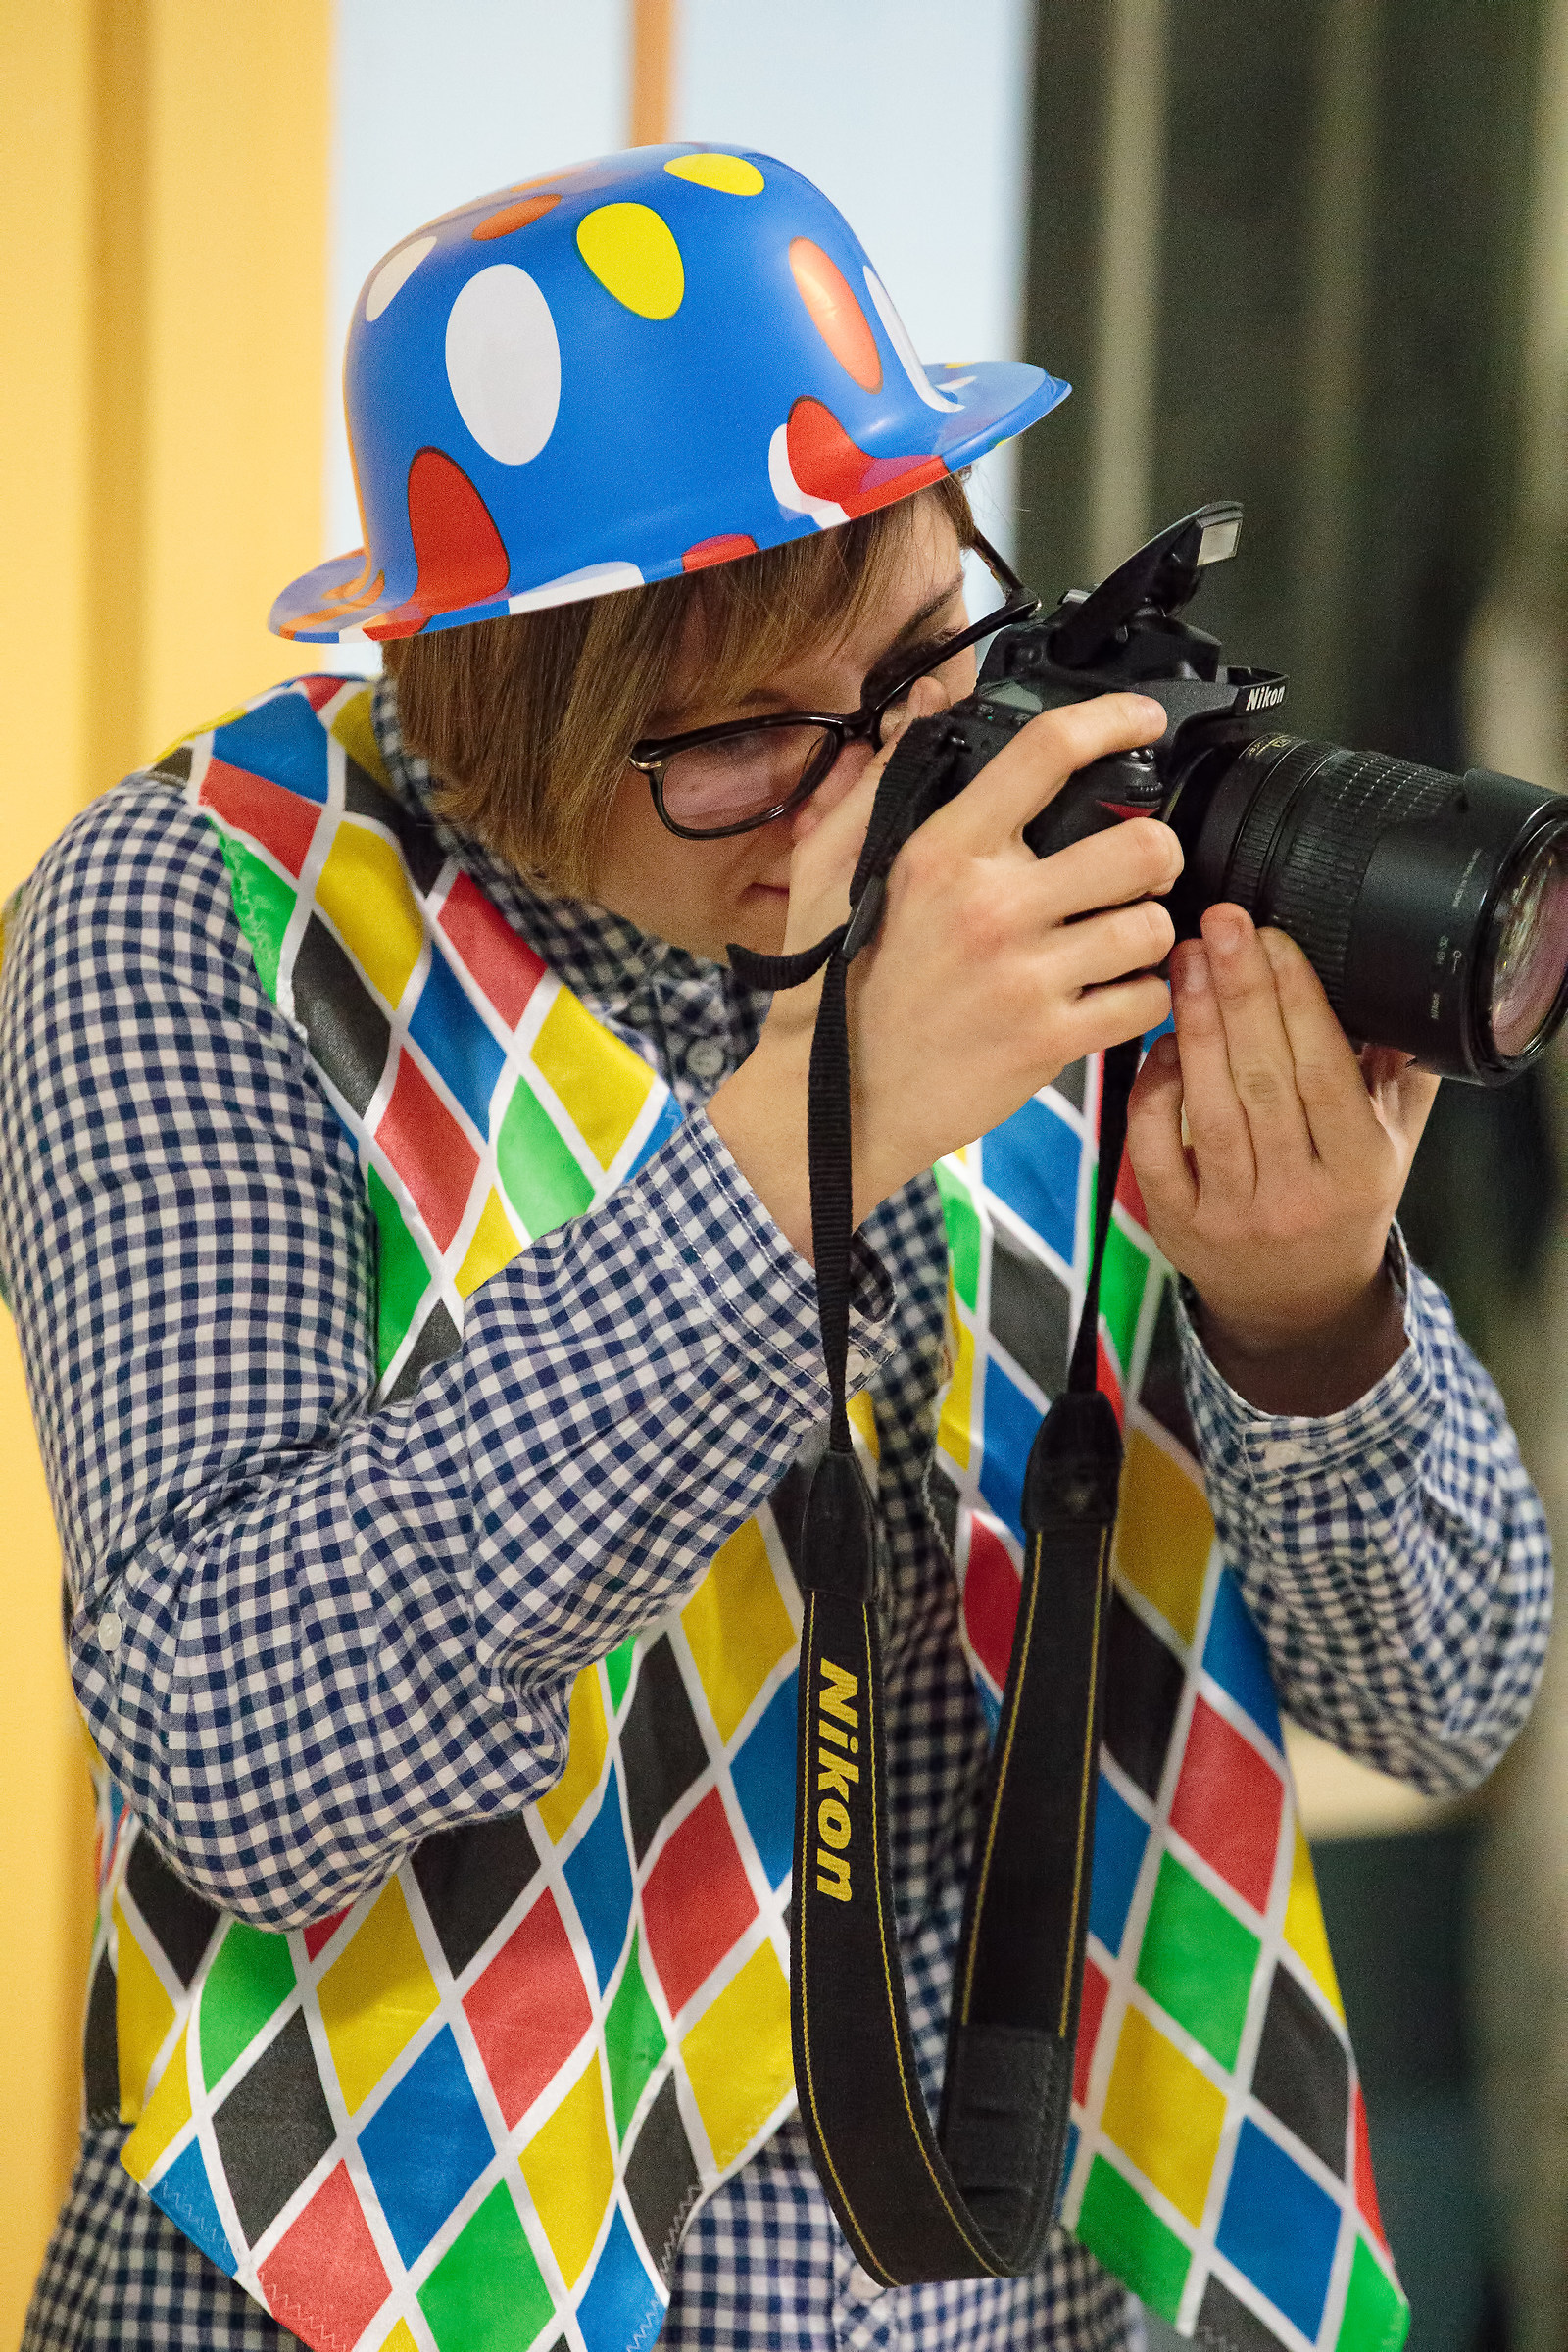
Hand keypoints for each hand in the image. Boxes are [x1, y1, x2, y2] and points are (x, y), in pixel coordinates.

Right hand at [709, 682, 1180, 1256]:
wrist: (829, 1105)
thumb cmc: (832, 985)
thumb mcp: (831, 868)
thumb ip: (882, 779)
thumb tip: (928, 703)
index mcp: (941, 852)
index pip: (1048, 755)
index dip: (1114, 721)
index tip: (1143, 721)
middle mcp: (992, 907)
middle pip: (1142, 845)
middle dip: (1157, 853)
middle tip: (1139, 869)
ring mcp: (1026, 978)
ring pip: (1154, 927)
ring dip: (1149, 931)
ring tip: (1119, 942)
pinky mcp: (1049, 1042)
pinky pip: (1145, 1000)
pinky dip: (1141, 999)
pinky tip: (1109, 998)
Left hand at [1127, 904, 1439, 1413]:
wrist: (1295, 1305)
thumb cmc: (1342, 1202)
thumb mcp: (1391, 1145)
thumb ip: (1395, 1072)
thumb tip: (1388, 986)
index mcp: (1358, 1170)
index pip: (1324, 1071)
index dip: (1297, 1000)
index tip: (1273, 937)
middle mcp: (1296, 1196)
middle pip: (1263, 1079)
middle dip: (1239, 992)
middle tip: (1219, 923)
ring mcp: (1231, 1213)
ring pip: (1208, 1106)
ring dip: (1194, 1025)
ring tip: (1184, 960)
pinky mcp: (1176, 1223)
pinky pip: (1155, 1144)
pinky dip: (1153, 1088)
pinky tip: (1159, 1040)